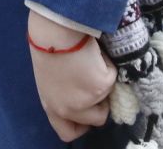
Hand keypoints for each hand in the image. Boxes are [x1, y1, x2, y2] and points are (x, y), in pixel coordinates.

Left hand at [28, 11, 115, 140]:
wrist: (56, 29)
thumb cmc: (49, 45)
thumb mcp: (50, 78)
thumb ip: (64, 94)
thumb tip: (85, 95)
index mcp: (51, 106)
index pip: (68, 132)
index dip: (82, 124)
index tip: (88, 109)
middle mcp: (68, 109)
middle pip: (96, 120)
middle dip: (102, 103)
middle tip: (96, 82)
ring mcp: (86, 100)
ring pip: (108, 98)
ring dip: (104, 82)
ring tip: (91, 62)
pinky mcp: (101, 86)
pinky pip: (113, 77)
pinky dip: (108, 65)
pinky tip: (94, 53)